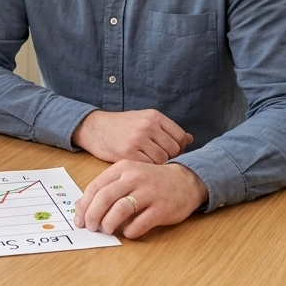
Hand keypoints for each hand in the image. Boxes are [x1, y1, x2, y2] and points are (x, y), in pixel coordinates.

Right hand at [71, 109, 193, 163]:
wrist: (94, 128)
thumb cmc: (121, 126)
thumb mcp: (144, 119)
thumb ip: (166, 129)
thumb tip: (191, 138)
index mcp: (154, 116)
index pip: (181, 136)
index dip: (180, 148)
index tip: (171, 153)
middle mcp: (148, 125)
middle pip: (174, 150)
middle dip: (170, 158)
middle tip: (160, 162)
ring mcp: (138, 139)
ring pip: (162, 160)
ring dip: (158, 166)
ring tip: (150, 165)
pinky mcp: (128, 153)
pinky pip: (148, 166)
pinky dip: (147, 169)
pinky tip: (141, 167)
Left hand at [74, 161, 206, 238]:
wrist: (185, 180)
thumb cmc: (151, 181)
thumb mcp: (127, 177)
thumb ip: (105, 188)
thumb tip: (80, 207)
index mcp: (123, 168)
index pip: (96, 187)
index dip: (84, 206)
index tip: (79, 220)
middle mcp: (135, 178)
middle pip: (105, 198)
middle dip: (93, 216)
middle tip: (91, 228)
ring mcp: (150, 193)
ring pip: (120, 210)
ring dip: (109, 224)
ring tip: (107, 230)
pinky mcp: (162, 208)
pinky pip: (140, 224)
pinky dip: (129, 232)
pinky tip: (128, 232)